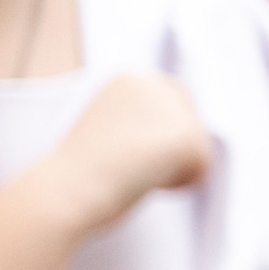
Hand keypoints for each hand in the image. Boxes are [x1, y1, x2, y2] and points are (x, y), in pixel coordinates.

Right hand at [43, 73, 212, 232]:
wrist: (66, 189)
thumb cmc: (77, 171)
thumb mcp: (110, 130)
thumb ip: (140, 123)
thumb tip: (173, 136)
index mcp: (129, 80)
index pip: (172, 97)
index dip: (165, 129)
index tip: (145, 153)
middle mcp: (153, 84)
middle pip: (191, 119)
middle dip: (175, 147)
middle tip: (141, 169)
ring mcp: (171, 107)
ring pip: (198, 145)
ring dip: (174, 168)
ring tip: (135, 174)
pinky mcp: (186, 134)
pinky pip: (202, 168)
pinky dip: (181, 184)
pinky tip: (146, 183)